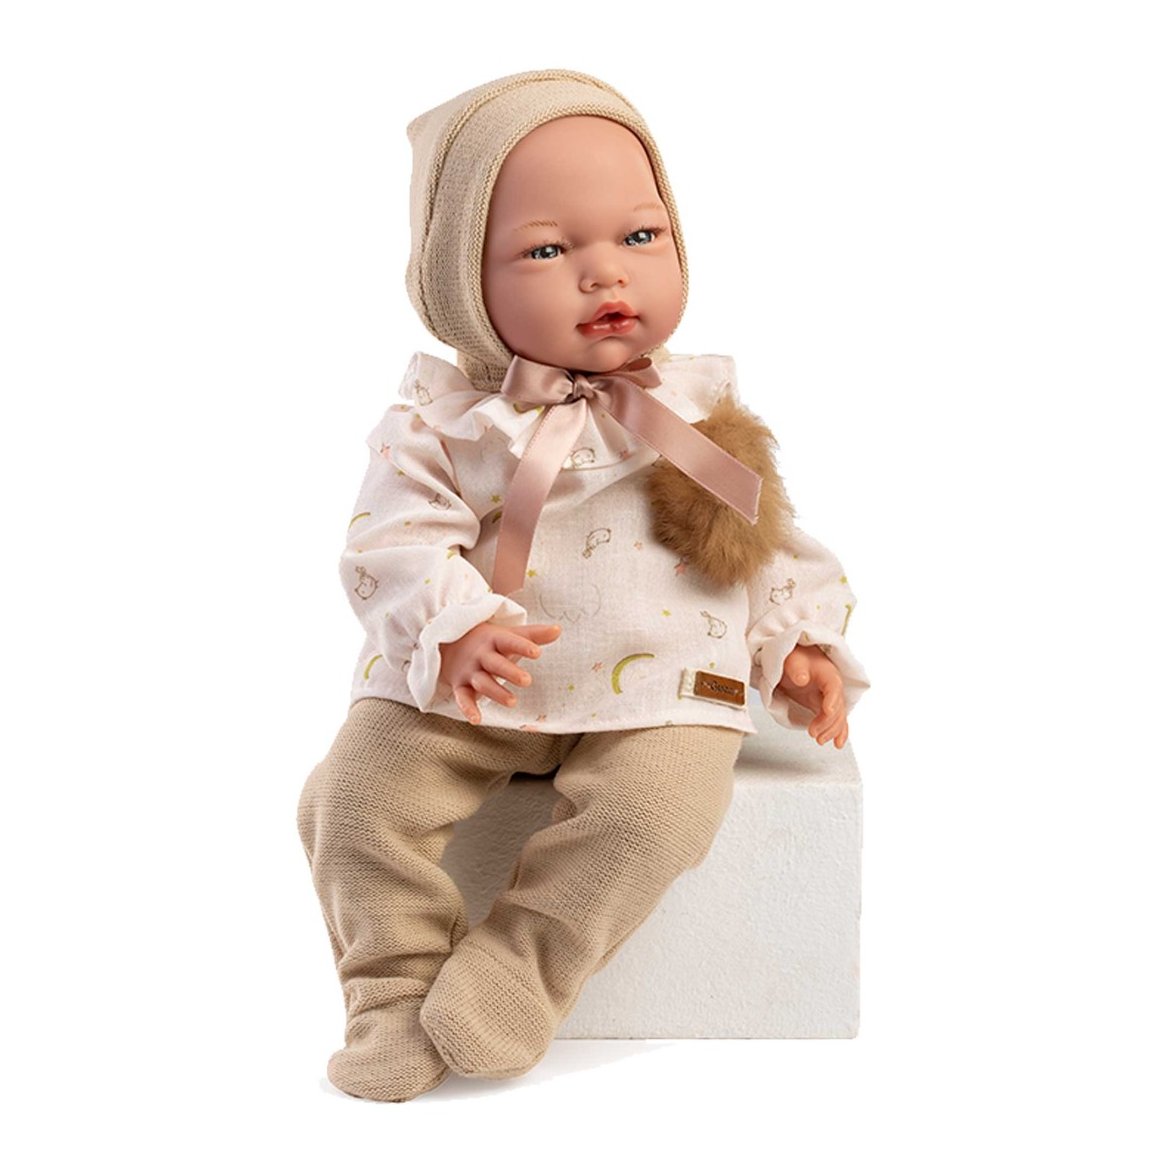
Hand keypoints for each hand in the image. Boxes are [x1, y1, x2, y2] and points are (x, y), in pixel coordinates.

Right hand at [438, 622, 561, 724]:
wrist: (449, 643)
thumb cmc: (488, 642)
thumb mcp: (508, 635)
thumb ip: (533, 635)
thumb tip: (558, 630)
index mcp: (494, 639)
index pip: (508, 641)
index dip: (522, 646)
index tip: (537, 652)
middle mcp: (481, 655)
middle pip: (495, 663)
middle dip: (509, 671)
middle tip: (527, 680)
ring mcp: (470, 671)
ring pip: (482, 682)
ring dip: (496, 692)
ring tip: (513, 702)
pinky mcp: (460, 686)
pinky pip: (462, 698)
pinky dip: (468, 709)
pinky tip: (477, 720)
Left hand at [775, 644, 848, 748]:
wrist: (794, 660)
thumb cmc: (794, 658)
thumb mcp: (792, 660)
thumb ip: (797, 669)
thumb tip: (802, 679)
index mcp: (828, 674)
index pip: (834, 688)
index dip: (832, 700)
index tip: (827, 711)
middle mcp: (833, 688)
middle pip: (837, 707)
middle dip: (827, 722)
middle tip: (813, 732)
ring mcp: (830, 698)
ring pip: (838, 717)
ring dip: (831, 730)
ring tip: (819, 739)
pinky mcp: (824, 706)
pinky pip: (836, 720)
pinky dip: (838, 732)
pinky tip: (837, 743)